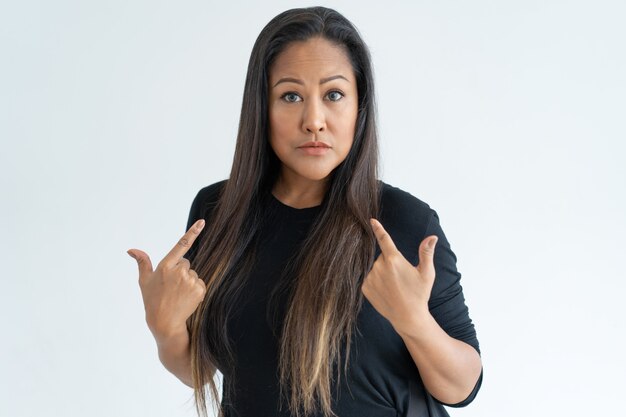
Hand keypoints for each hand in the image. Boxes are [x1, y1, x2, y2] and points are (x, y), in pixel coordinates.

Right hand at [127, 219, 206, 339]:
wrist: (165, 322)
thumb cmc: (152, 300)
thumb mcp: (144, 281)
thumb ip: (142, 262)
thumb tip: (131, 250)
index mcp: (165, 266)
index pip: (181, 245)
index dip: (193, 232)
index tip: (202, 222)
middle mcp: (179, 271)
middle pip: (186, 263)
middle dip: (180, 271)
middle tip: (171, 286)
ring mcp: (190, 280)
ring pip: (193, 273)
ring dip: (187, 281)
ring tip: (177, 294)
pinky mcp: (199, 289)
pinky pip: (200, 283)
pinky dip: (195, 289)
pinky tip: (185, 298)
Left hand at [361, 218, 437, 334]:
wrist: (408, 317)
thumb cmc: (419, 294)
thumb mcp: (426, 273)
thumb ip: (426, 252)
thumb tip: (432, 237)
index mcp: (394, 260)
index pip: (384, 239)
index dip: (378, 229)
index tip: (371, 220)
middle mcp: (379, 267)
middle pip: (383, 257)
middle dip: (390, 262)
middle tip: (401, 277)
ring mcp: (370, 277)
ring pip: (376, 268)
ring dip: (383, 272)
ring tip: (394, 286)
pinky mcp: (365, 287)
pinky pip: (369, 278)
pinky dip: (376, 282)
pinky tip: (386, 291)